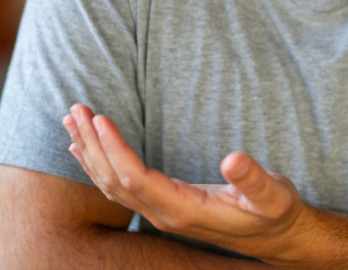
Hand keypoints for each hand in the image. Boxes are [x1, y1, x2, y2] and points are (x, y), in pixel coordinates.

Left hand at [62, 104, 305, 259]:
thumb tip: (234, 159)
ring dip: (89, 151)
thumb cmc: (274, 213)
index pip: (135, 179)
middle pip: (113, 181)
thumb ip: (254, 179)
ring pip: (110, 185)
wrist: (276, 238)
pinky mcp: (161, 206)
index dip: (115, 150)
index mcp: (184, 211)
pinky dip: (98, 164)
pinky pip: (118, 188)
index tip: (100, 119)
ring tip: (71, 120)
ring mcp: (160, 212)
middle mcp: (165, 214)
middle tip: (74, 109)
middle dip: (92, 144)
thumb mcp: (273, 196)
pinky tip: (85, 148)